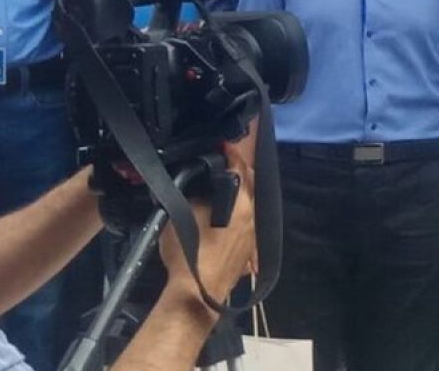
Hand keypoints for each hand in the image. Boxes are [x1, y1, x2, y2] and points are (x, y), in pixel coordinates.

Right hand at [160, 142, 255, 308]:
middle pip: (251, 184)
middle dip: (239, 169)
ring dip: (239, 191)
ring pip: (251, 203)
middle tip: (223, 160)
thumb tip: (199, 183)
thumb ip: (194, 192)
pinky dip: (237, 211)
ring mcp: (254, 235)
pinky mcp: (249, 250)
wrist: (197, 294)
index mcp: (242, 203)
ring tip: (223, 183)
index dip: (230, 153)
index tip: (222, 144)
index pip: (240, 167)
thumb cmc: (190, 252)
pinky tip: (225, 212)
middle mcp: (254, 216)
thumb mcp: (184, 213)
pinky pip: (247, 221)